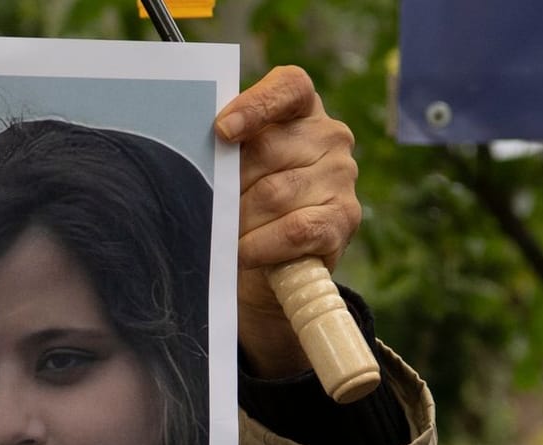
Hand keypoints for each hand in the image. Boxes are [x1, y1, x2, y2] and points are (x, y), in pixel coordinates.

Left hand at [215, 66, 361, 378]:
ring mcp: (341, 176)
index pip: (288, 88)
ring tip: (225, 234)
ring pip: (275, 194)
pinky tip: (244, 251)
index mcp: (301, 108)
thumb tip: (199, 157)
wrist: (268, 258)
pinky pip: (295, 230)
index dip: (254, 106)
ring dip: (240, 220)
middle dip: (230, 185)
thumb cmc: (245, 198)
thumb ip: (226, 150)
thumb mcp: (236, 165)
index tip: (222, 131)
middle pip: (268, 150)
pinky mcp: (344, 219)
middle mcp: (330, 135)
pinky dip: (262, 245)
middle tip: (210, 207)